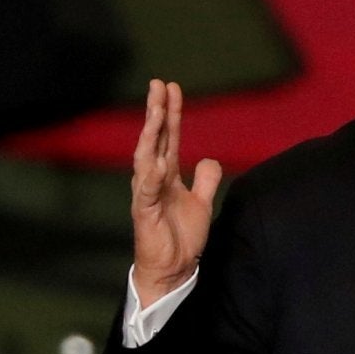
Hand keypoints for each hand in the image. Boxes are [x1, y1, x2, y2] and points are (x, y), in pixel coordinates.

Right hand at [131, 78, 221, 306]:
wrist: (174, 268)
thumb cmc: (181, 235)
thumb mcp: (201, 201)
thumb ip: (205, 179)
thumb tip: (209, 159)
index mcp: (166, 175)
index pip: (169, 137)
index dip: (171, 113)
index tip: (171, 88)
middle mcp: (153, 180)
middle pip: (155, 139)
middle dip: (157, 112)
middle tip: (159, 85)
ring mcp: (147, 195)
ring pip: (147, 158)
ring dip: (151, 135)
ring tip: (156, 112)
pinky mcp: (145, 213)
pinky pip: (148, 191)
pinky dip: (152, 175)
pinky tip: (157, 160)